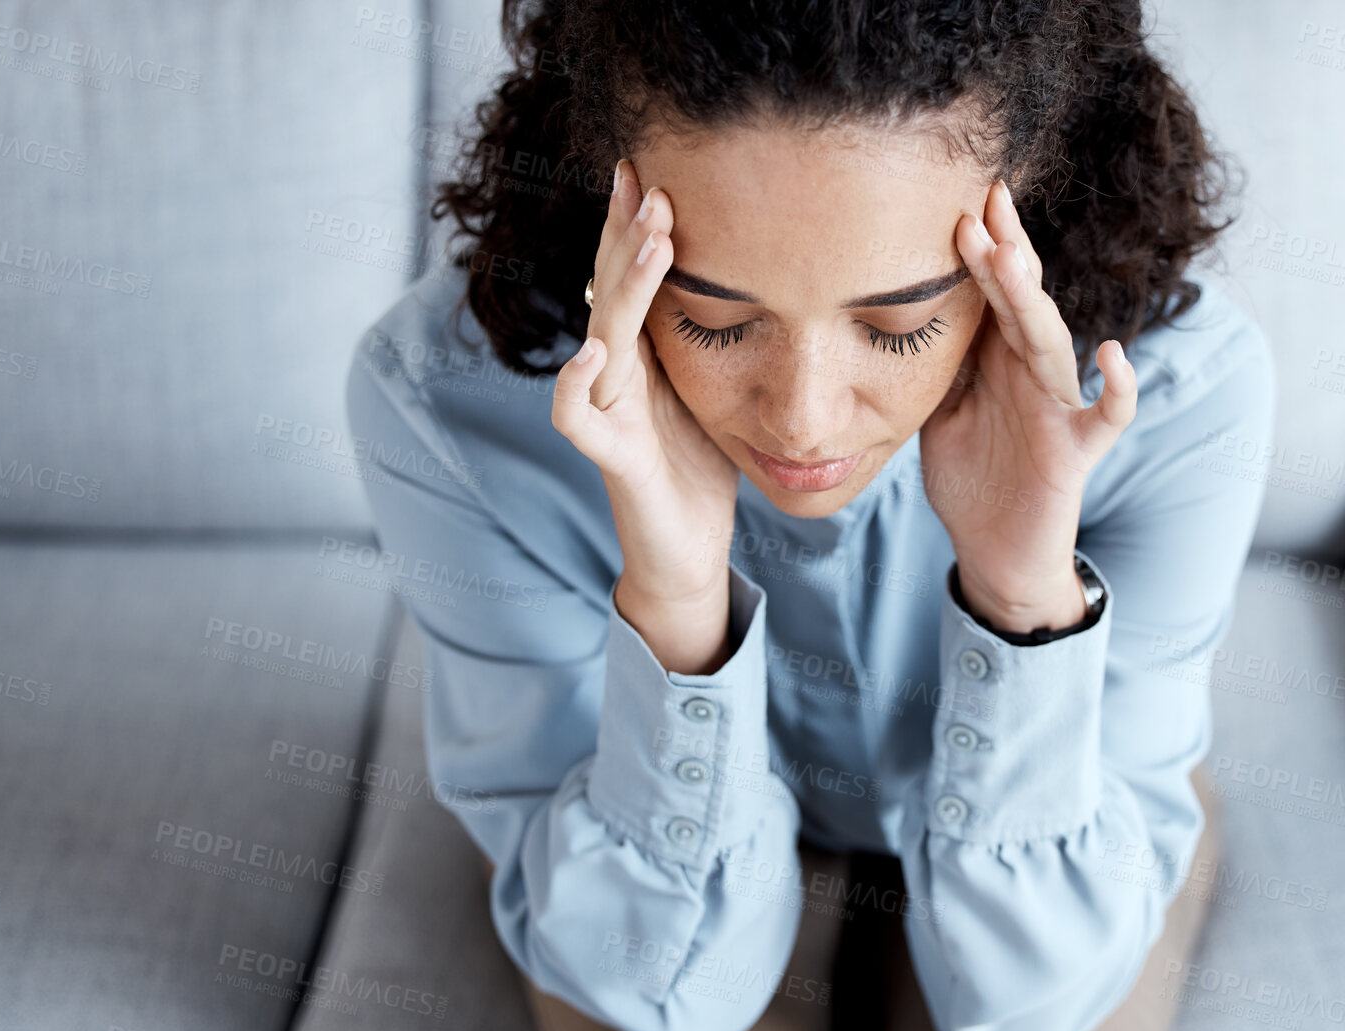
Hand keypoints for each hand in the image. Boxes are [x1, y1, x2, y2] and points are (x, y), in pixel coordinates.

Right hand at [552, 159, 740, 670]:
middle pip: (611, 288)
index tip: (654, 167)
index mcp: (647, 350)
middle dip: (628, 233)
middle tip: (649, 179)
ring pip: (602, 336)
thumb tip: (769, 276)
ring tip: (647, 239)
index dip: (638, 224)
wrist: (684, 549)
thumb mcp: (721, 385)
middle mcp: (617, 371)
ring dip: (621, 287)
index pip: (634, 273)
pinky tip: (589, 353)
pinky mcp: (610, 456)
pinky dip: (574, 386)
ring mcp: (608, 411)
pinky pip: (576, 418)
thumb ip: (725, 333)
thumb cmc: (700, 466)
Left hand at [920, 179, 1137, 633]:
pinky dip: (1118, 389)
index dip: (982, 251)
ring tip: (1014, 260)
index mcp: (997, 360)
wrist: (995, 552)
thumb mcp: (936, 412)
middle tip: (985, 204)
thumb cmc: (971, 477)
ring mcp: (1057, 409)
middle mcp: (1031, 374)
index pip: (992, 295)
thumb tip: (897, 313)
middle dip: (1005, 255)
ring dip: (1032, 303)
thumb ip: (933, 364)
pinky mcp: (1075, 452)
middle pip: (1022, 304)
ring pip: (1051, 345)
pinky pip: (1105, 417)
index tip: (962, 201)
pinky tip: (1114, 355)